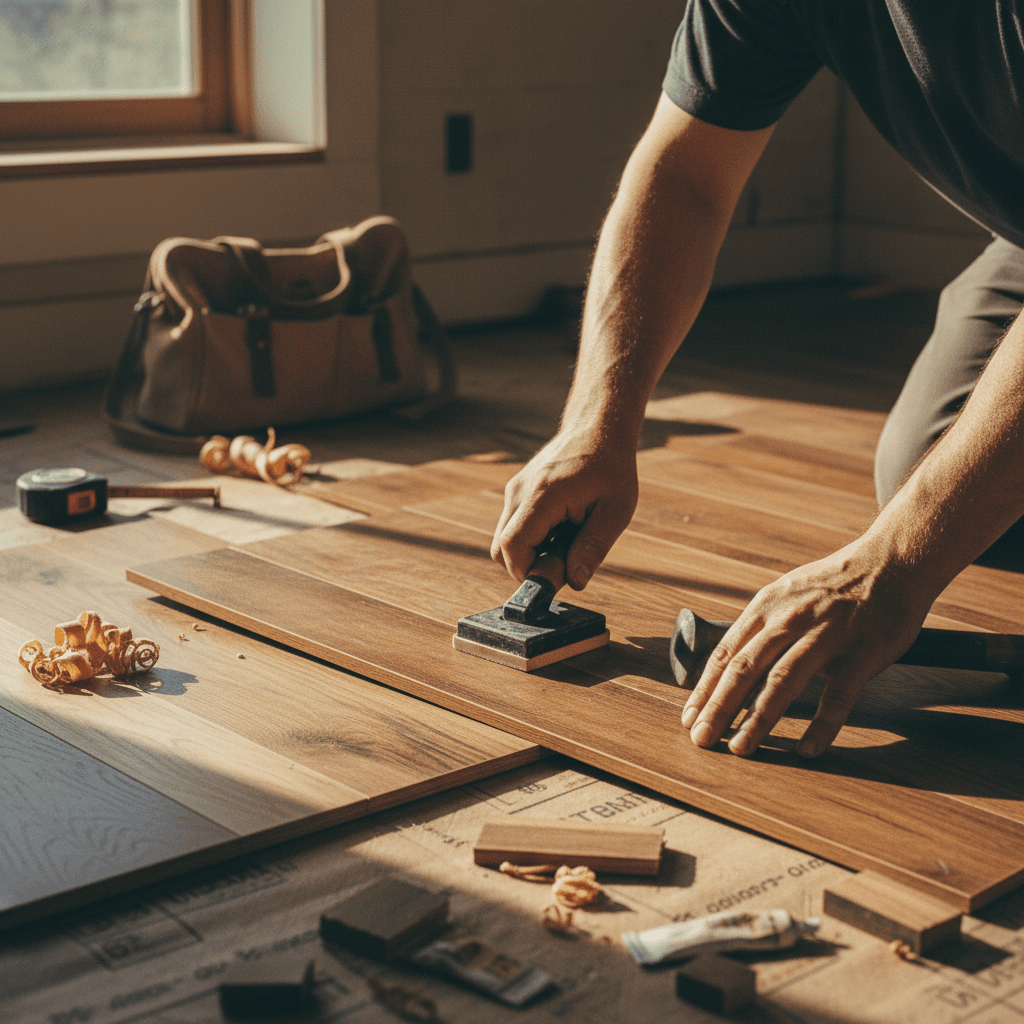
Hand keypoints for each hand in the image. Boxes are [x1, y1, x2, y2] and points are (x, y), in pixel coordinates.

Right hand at [492, 429, 637, 589]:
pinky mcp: (517, 491)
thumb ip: (593, 547)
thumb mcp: (616, 510)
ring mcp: (514, 490)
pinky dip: (534, 538)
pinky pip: (514, 526)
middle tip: (567, 558)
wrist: (598, 427)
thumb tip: (574, 582)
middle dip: (530, 565)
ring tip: (569, 537)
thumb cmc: (611, 466)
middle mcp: (519, 492)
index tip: (557, 575)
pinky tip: (562, 526)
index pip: (512, 547)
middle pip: (501, 549)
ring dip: (533, 552)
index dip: (528, 572)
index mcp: (543, 495)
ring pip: (505, 540)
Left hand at [680, 537, 932, 757]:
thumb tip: (729, 667)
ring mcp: (826, 635)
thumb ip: (761, 628)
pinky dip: (822, 724)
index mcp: (766, 606)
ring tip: (740, 748)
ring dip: (758, 717)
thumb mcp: (786, 594)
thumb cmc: (834, 585)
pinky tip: (807, 749)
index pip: (726, 653)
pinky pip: (839, 694)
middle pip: (744, 668)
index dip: (705, 688)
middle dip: (719, 706)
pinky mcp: (863, 651)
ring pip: (783, 681)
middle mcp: (790, 619)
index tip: (690, 718)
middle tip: (701, 739)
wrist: (893, 560)